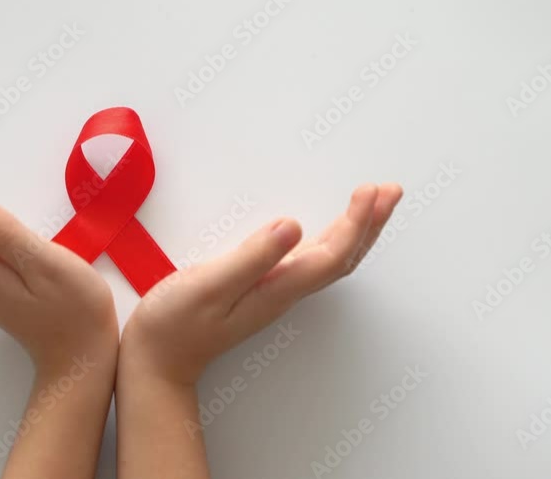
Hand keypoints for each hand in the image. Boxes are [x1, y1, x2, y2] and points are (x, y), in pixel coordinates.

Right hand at [120, 183, 402, 384]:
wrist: (158, 360)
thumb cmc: (175, 323)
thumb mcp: (209, 284)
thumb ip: (252, 256)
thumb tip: (294, 225)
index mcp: (278, 288)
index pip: (333, 255)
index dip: (357, 223)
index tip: (369, 190)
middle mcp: (285, 290)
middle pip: (343, 257)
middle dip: (371, 222)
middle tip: (392, 189)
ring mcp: (277, 290)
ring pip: (331, 258)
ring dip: (358, 229)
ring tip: (375, 200)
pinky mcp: (264, 287)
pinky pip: (313, 260)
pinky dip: (333, 237)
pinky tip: (335, 226)